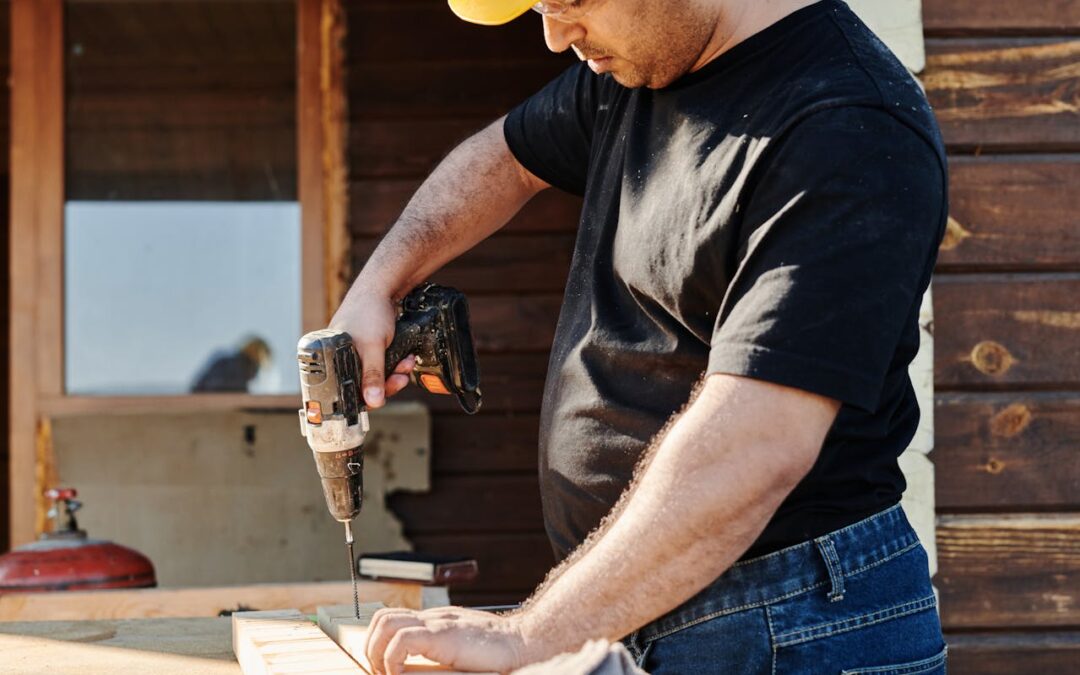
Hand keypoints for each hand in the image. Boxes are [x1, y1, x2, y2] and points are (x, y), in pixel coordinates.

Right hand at [329, 294, 414, 407]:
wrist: (384, 288)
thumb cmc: (369, 311)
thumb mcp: (372, 346)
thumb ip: (373, 375)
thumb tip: (373, 401)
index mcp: (330, 357)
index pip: (344, 389)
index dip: (365, 396)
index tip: (383, 395)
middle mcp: (340, 357)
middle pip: (363, 385)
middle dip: (387, 382)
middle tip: (400, 378)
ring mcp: (355, 353)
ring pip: (375, 376)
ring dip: (395, 373)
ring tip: (406, 364)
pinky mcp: (369, 349)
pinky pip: (382, 365)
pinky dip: (395, 364)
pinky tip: (406, 358)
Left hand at [365, 606, 539, 674]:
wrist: (523, 644)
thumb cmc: (498, 652)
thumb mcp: (462, 647)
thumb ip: (441, 650)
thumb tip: (416, 668)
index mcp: (436, 621)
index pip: (393, 619)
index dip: (378, 641)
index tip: (382, 667)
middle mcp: (433, 617)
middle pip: (382, 617)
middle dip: (371, 646)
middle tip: (380, 671)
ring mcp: (438, 623)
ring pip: (386, 623)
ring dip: (377, 651)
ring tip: (387, 672)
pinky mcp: (443, 635)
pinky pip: (402, 640)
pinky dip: (392, 658)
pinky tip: (399, 674)